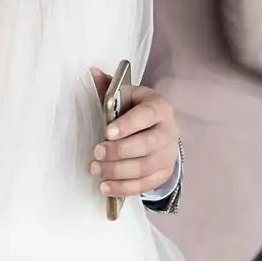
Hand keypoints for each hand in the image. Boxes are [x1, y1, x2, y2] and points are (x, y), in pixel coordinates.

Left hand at [88, 71, 180, 198]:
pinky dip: (124, 188)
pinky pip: (145, 185)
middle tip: (96, 153)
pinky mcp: (164, 173)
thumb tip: (91, 72)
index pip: (147, 115)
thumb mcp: (126, 96)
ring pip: (145, 167)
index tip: (107, 132)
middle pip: (147, 145)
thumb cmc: (136, 110)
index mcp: (160, 108)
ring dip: (117, 171)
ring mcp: (168, 154)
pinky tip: (105, 187)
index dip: (128, 125)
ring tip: (95, 169)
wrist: (158, 130)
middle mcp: (169, 131)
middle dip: (119, 151)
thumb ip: (109, 87)